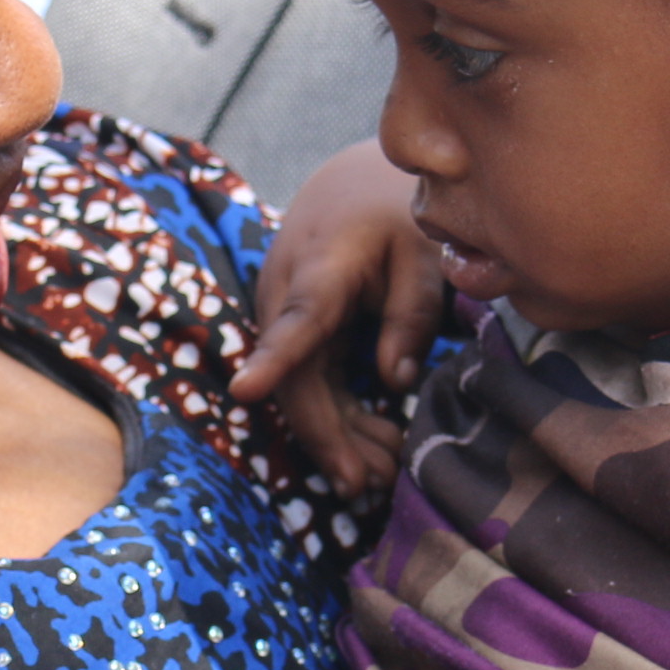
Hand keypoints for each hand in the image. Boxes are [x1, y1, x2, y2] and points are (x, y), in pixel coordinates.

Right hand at [232, 141, 445, 494]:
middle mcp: (286, 296)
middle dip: (327, 437)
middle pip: (295, 379)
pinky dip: (340, 420)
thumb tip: (394, 383)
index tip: (246, 390)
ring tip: (381, 478)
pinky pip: (310, 386)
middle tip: (368, 484)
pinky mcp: (293, 335)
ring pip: (300, 393)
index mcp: (320, 267)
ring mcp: (282, 319)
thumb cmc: (393, 213)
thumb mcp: (423, 251)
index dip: (273, 358)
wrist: (350, 185)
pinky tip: (377, 451)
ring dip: (337, 438)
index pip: (297, 319)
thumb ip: (414, 313)